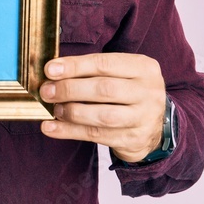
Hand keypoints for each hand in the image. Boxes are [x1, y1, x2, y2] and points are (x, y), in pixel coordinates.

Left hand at [39, 53, 165, 162]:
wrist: (156, 126)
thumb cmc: (128, 92)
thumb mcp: (122, 74)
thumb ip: (93, 71)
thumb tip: (54, 71)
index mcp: (143, 67)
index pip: (104, 64)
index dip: (75, 66)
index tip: (50, 69)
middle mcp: (147, 92)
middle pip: (104, 89)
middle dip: (70, 89)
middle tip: (47, 91)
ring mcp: (143, 118)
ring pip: (102, 116)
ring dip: (72, 112)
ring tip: (54, 109)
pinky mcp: (134, 140)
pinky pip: (97, 136)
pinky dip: (70, 132)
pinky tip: (52, 128)